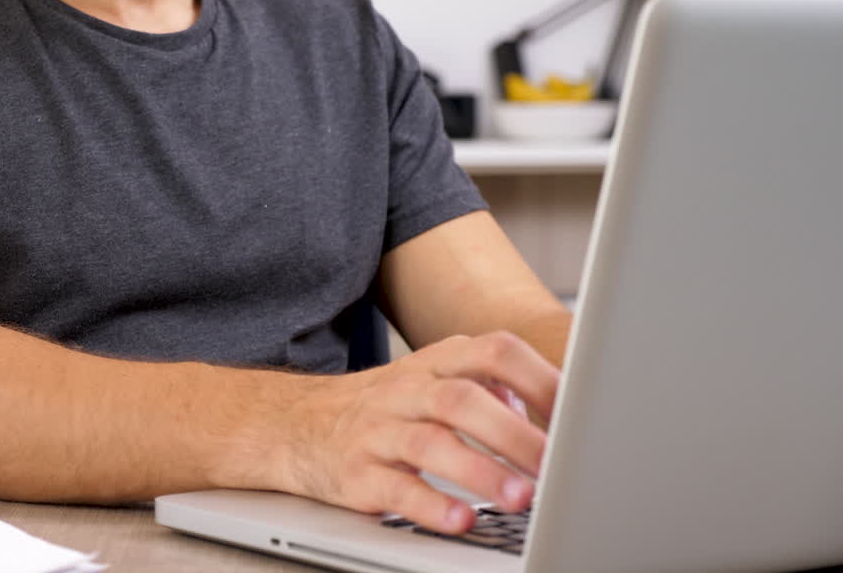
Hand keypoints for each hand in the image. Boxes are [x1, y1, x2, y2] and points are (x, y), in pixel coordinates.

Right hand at [282, 331, 558, 534]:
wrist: (295, 425)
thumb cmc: (383, 409)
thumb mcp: (432, 380)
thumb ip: (489, 386)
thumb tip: (547, 409)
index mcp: (433, 363)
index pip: (492, 351)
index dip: (537, 377)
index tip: (577, 411)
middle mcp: (405, 391)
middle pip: (462, 398)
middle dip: (515, 433)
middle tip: (557, 464)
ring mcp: (377, 431)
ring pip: (429, 442)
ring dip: (480, 470)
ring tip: (521, 499)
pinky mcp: (356, 474)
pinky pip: (395, 488)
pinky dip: (431, 505)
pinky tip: (462, 520)